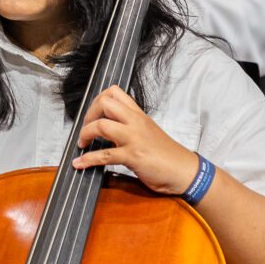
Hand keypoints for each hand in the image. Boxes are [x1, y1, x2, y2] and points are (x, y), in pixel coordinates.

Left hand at [72, 85, 200, 195]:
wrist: (184, 171)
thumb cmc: (167, 155)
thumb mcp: (148, 132)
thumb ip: (130, 126)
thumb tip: (108, 128)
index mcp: (139, 115)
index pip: (115, 92)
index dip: (97, 100)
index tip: (92, 114)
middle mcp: (136, 122)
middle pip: (105, 103)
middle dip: (88, 114)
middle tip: (85, 128)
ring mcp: (134, 138)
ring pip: (101, 125)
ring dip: (85, 134)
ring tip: (82, 144)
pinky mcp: (133, 156)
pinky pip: (104, 155)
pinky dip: (88, 160)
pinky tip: (80, 163)